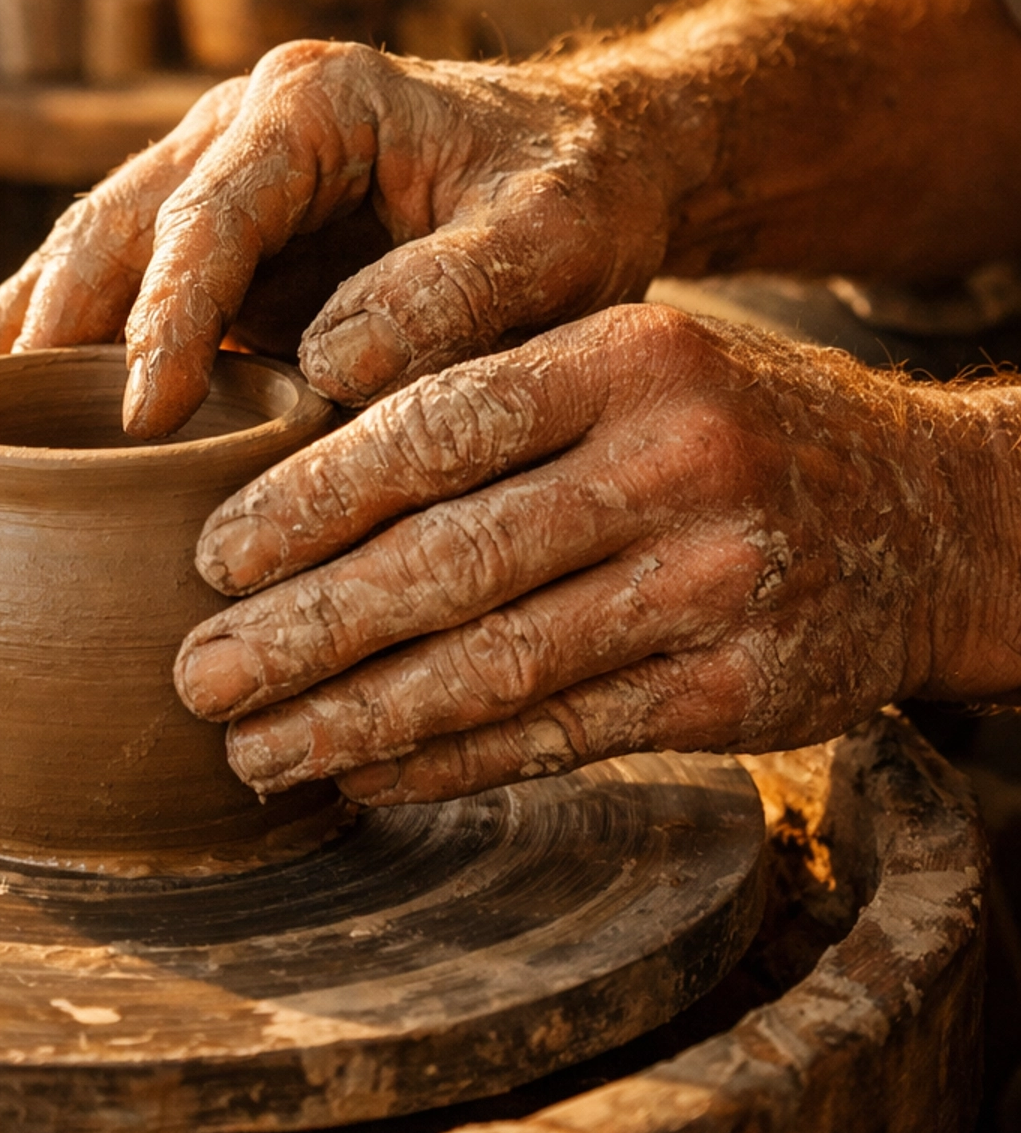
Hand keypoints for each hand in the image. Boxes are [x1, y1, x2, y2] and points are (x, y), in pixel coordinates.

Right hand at [0, 41, 677, 436]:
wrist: (600, 159)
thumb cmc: (580, 194)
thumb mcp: (553, 238)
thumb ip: (453, 292)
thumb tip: (329, 367)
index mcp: (314, 103)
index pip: (211, 209)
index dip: (169, 311)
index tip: (144, 411)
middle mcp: (244, 126)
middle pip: (118, 222)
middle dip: (54, 323)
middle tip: (0, 432)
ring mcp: (221, 179)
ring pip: (95, 251)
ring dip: (29, 333)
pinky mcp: (223, 244)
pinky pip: (123, 289)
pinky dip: (63, 347)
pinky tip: (8, 418)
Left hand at [173, 304, 1020, 803]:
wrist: (938, 513)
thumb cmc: (732, 426)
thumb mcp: (636, 364)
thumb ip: (497, 399)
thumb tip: (289, 479)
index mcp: (631, 356)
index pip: (439, 426)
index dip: (311, 498)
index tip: (208, 555)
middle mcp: (678, 463)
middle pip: (451, 559)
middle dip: (305, 629)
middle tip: (195, 675)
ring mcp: (716, 584)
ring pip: (497, 666)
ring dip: (357, 719)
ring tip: (253, 750)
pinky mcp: (740, 692)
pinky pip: (562, 734)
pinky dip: (452, 762)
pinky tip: (366, 776)